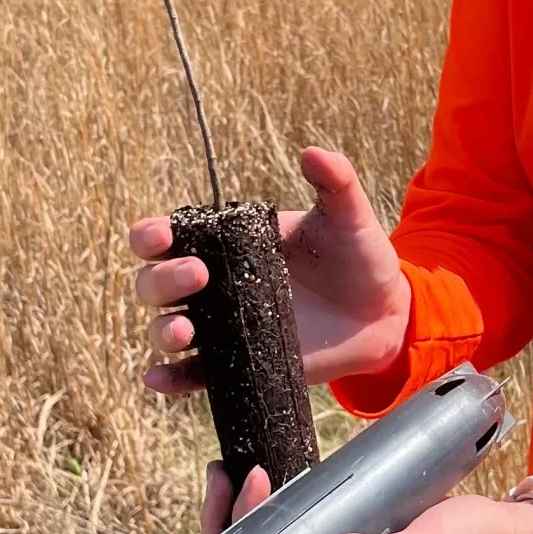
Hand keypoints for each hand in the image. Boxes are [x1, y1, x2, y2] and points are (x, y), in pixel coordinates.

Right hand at [130, 146, 411, 394]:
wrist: (381, 312)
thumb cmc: (356, 256)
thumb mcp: (347, 216)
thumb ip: (334, 182)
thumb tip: (313, 153)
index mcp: (228, 243)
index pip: (170, 237)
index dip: (151, 235)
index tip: (160, 235)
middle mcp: (216, 286)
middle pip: (156, 283)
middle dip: (162, 279)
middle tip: (199, 275)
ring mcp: (224, 327)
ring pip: (166, 329)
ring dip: (162, 330)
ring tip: (184, 329)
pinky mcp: (238, 365)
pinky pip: (193, 376)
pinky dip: (169, 379)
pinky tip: (161, 379)